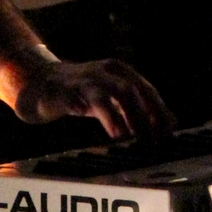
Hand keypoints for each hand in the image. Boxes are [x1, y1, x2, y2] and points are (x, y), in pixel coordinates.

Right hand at [0, 53, 173, 141]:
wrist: (42, 83)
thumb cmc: (84, 92)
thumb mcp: (113, 97)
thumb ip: (137, 108)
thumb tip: (169, 123)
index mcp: (118, 71)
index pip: (144, 88)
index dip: (158, 109)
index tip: (168, 130)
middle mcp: (102, 73)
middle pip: (127, 91)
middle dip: (141, 116)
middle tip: (149, 140)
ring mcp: (80, 81)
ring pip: (101, 95)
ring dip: (114, 115)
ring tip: (121, 135)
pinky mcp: (59, 91)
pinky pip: (70, 99)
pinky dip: (77, 106)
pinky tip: (81, 115)